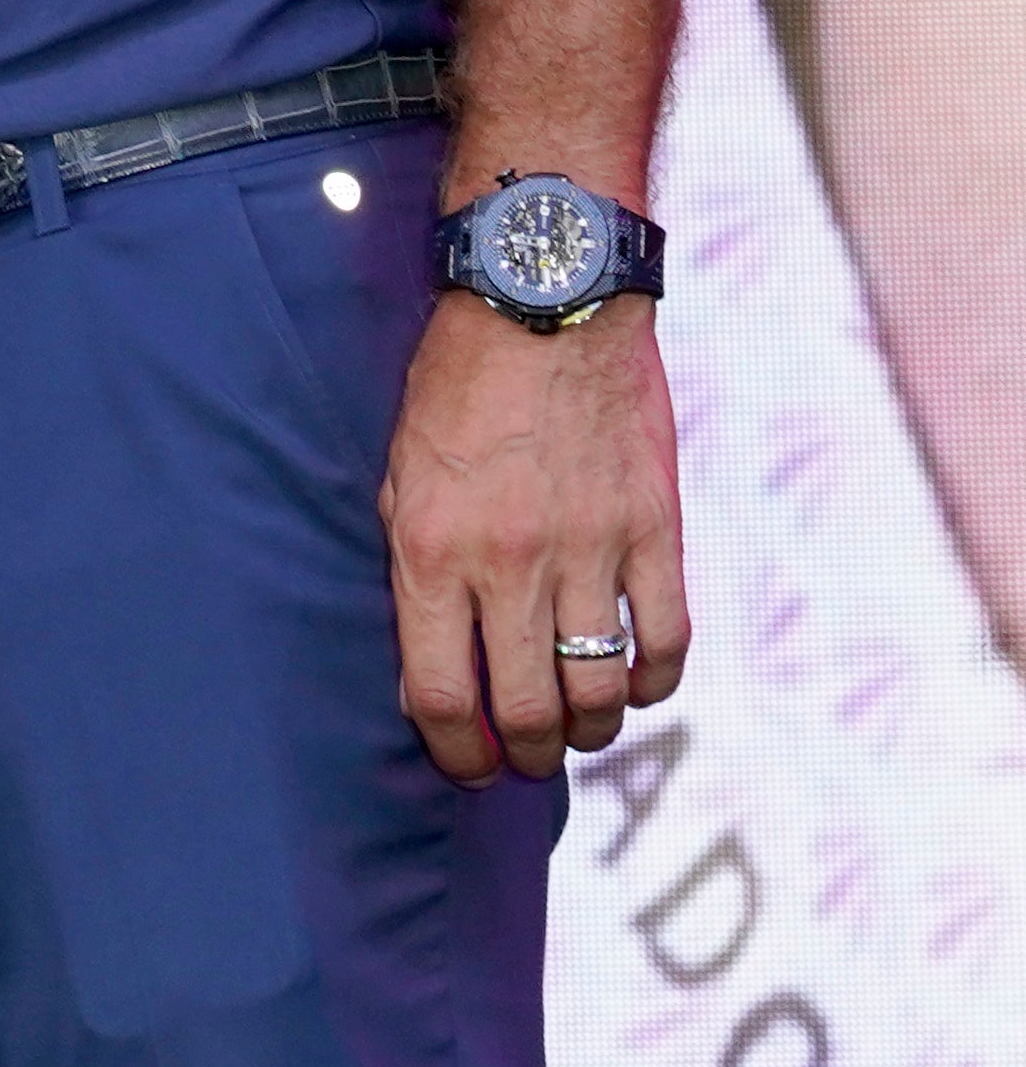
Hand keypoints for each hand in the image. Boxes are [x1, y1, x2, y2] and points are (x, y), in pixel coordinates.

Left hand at [381, 290, 689, 783]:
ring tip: (576, 728)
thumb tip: (432, 663)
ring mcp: (590, 550)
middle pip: (526, 711)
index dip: (455, 752)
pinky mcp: (656, 530)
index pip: (442, 695)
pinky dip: (653, 682)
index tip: (464, 765)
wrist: (544, 301)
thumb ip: (414, 566)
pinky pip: (667, 642)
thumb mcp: (399, 472)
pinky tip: (634, 684)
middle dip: (524, 755)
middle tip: (523, 757)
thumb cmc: (455, 385)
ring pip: (600, 691)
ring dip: (589, 729)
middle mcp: (510, 562)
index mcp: (430, 550)